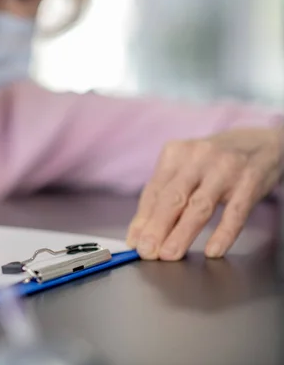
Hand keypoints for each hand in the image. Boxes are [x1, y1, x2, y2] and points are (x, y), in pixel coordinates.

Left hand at [126, 126, 283, 260]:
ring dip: (182, 233)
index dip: (141, 220)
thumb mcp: (186, 168)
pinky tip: (213, 251)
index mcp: (175, 153)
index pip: (153, 191)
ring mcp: (225, 169)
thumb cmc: (214, 162)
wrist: (262, 141)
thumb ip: (164, 196)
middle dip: (156, 228)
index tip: (134, 244)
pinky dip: (223, 233)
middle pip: (172, 198)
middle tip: (146, 252)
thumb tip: (141, 232)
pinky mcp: (250, 182)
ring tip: (169, 254)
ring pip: (199, 206)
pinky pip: (235, 212)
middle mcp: (198, 158)